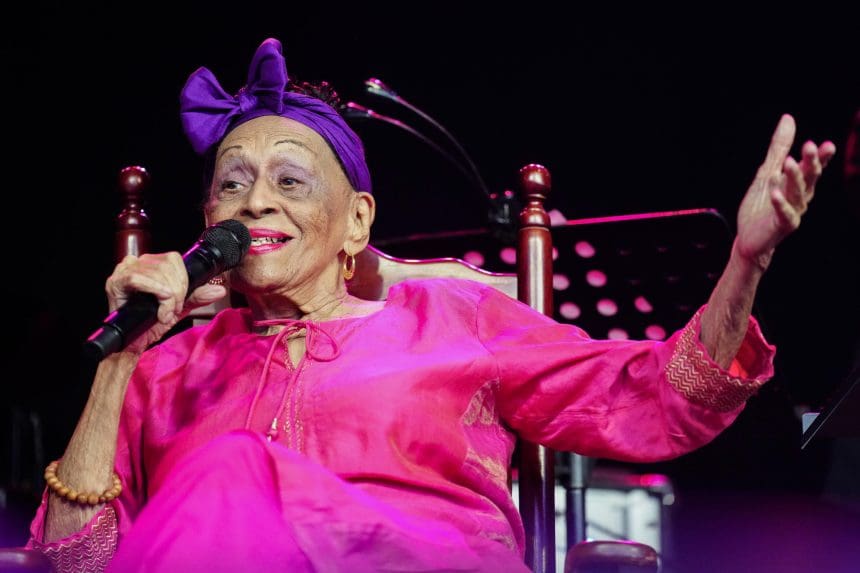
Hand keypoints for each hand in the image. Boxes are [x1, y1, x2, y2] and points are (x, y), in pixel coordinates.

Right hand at [105, 253, 227, 353]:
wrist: (135, 343)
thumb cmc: (152, 323)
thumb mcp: (180, 307)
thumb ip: (198, 296)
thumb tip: (220, 290)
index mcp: (151, 264)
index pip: (173, 259)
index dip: (183, 279)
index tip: (182, 300)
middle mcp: (136, 263)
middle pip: (166, 264)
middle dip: (177, 290)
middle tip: (172, 310)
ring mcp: (124, 270)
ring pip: (156, 272)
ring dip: (166, 296)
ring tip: (163, 312)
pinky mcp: (115, 282)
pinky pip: (138, 278)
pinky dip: (154, 290)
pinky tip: (159, 303)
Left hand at [735, 114, 836, 268]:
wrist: (749, 238)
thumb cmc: (761, 206)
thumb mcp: (767, 172)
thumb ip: (779, 148)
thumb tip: (788, 118)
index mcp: (799, 184)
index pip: (813, 168)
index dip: (820, 158)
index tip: (826, 145)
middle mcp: (801, 198)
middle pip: (809, 178)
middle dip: (811, 163)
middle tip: (810, 146)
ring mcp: (793, 212)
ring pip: (797, 193)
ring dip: (794, 178)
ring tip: (789, 162)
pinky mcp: (782, 225)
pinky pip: (784, 213)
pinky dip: (780, 202)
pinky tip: (775, 192)